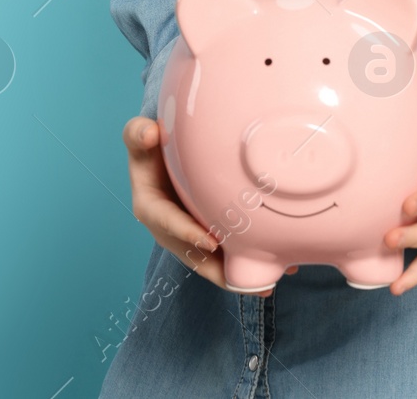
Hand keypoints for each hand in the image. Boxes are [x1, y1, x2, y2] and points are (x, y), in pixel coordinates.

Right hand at [123, 116, 296, 297]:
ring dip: (238, 275)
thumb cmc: (151, 146)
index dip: (186, 233)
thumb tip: (149, 133)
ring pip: (214, 262)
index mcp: (150, 207)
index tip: (210, 242)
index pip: (167, 223)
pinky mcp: (207, 237)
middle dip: (219, 271)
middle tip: (248, 283)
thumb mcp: (139, 136)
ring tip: (269, 283)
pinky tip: (278, 267)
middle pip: (194, 256)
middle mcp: (170, 229)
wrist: (163, 156)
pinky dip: (247, 264)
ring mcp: (190, 236)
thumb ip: (138, 134)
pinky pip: (226, 255)